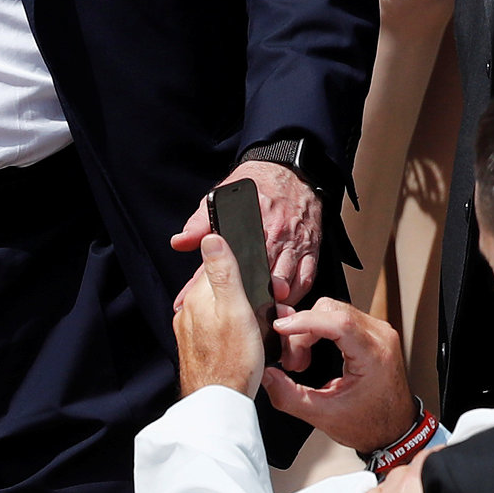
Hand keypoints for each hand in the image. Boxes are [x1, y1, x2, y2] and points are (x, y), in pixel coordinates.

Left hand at [169, 238, 263, 398]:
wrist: (220, 401)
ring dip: (246, 314)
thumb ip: (223, 272)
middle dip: (248, 294)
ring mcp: (192, 330)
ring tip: (262, 329)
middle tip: (270, 311)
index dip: (245, 270)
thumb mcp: (235, 308)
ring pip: (224, 310)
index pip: (218, 266)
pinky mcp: (200, 347)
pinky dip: (239, 330)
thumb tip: (210, 238)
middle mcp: (189, 312)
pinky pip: (222, 329)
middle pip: (223, 289)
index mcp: (197, 297)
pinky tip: (251, 342)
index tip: (264, 282)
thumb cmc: (232, 360)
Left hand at [171, 161, 319, 368]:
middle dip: (236, 301)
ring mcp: (296, 245)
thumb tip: (181, 242)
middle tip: (220, 322)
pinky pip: (306, 279)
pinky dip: (295, 294)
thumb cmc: (258, 184)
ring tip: (253, 320)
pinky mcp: (312, 249)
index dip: (200, 285)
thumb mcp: (221, 196)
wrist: (294, 170)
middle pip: (255, 279)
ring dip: (270, 302)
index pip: (221, 263)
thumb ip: (201, 223)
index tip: (185, 304)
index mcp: (252, 228)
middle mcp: (275, 238)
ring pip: (285, 283)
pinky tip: (283, 305)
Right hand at [261, 298, 417, 454]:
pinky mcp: (372, 331)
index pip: (338, 321)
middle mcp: (381, 337)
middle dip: (302, 330)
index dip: (304, 321)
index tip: (279, 329)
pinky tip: (313, 351)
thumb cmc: (368, 423)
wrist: (394, 429)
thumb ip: (288, 395)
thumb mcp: (322, 415)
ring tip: (302, 361)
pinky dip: (319, 330)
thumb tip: (265, 374)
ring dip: (309, 330)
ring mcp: (379, 331)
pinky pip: (339, 316)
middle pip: (330, 310)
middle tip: (293, 362)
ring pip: (332, 310)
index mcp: (374, 356)